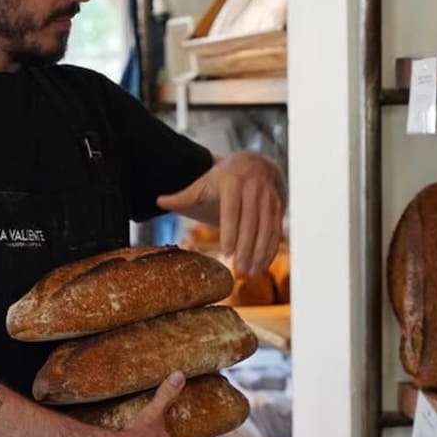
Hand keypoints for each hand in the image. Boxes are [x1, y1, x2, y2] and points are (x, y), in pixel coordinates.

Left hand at [157, 152, 285, 276]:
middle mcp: (254, 186)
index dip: (231, 232)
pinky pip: (276, 230)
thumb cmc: (222, 180)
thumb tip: (157, 201)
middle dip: (246, 248)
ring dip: (260, 252)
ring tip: (250, 273)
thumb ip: (181, 196)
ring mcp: (269, 196)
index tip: (227, 253)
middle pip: (251, 222)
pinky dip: (270, 249)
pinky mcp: (279, 206)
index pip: (232, 210)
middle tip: (240, 270)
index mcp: (233, 181)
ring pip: (267, 228)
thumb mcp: (202, 185)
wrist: (253, 164)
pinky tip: (262, 265)